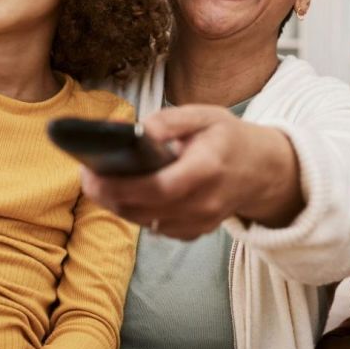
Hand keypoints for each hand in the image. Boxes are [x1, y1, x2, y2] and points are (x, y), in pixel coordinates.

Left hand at [80, 105, 304, 238]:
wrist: (262, 171)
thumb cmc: (229, 139)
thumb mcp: (205, 115)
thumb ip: (170, 121)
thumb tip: (136, 131)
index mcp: (207, 170)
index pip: (157, 188)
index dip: (120, 185)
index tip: (91, 172)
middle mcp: (204, 203)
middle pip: (144, 210)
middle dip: (108, 194)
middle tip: (87, 173)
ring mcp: (200, 223)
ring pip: (144, 221)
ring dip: (117, 204)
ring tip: (99, 180)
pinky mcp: (194, 233)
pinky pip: (154, 228)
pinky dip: (136, 212)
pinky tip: (127, 193)